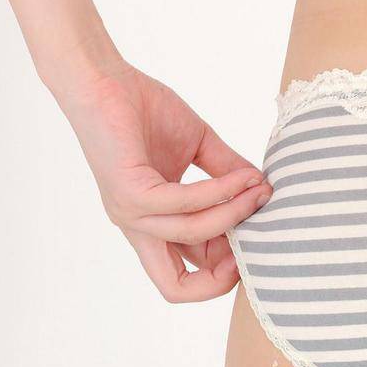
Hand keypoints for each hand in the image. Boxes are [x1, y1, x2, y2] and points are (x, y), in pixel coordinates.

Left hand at [54, 59, 272, 301]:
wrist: (104, 79)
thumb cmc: (144, 110)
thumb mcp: (197, 145)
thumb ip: (226, 170)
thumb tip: (263, 188)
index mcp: (153, 224)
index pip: (187, 273)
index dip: (226, 270)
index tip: (258, 237)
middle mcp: (139, 227)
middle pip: (175, 287)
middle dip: (223, 277)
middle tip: (260, 242)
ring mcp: (131, 213)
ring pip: (191, 236)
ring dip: (234, 215)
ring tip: (259, 189)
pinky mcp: (129, 191)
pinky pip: (182, 203)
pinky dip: (218, 192)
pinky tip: (240, 176)